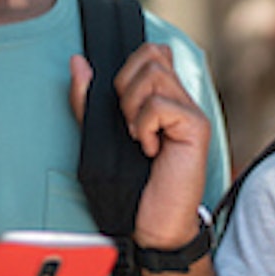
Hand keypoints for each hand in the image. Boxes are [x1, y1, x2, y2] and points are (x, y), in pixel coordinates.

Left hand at [70, 44, 209, 249]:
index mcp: (163, 97)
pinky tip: (150, 149)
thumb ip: (89, 100)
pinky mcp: (196, 127)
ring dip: (133, 106)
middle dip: (125, 85)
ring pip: (154, 74)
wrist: (154, 225)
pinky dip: (144, 127)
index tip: (121, 104)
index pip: (152, 51)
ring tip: (138, 136)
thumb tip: (78, 62)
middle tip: (127, 122)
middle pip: (151, 54)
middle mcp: (180, 99)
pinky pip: (160, 105)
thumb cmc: (132, 185)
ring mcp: (191, 111)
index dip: (130, 65)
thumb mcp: (100, 136)